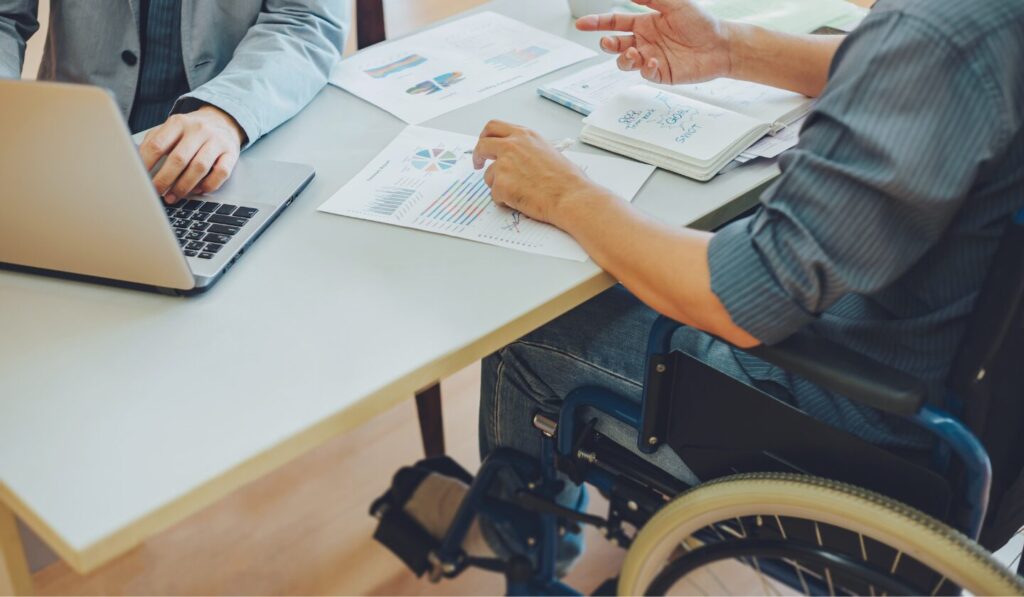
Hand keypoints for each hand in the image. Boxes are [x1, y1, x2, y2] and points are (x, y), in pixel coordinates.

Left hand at [139, 105, 245, 203]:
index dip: (146, 164)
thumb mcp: (171, 129)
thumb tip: (137, 165)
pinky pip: (221, 173)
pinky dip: (208, 185)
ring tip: (174, 196)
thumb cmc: (191, 130)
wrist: (222, 120)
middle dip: (164, 180)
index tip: (139, 179)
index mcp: (178, 123)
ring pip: (199, 167)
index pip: (157, 145)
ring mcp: (216, 141)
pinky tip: (198, 190)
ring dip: (184, 186)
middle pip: (178, 159)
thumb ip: (154, 142)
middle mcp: (198, 130)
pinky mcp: (231, 153)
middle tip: (156, 193)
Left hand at [473, 121, 597, 226]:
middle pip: (482, 145)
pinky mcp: (501, 184)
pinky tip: (522, 200)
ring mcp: (504, 165)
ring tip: (520, 192)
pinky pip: (495, 194)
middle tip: (478, 164)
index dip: (486, 137)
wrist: (570, 196)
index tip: (484, 145)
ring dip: (499, 185)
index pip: (494, 127)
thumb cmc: (567, 179)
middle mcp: (511, 146)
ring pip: (489, 176)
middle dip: (477, 155)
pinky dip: (505, 200)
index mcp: (524, 136)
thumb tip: (517, 158)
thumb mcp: (547, 151)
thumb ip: (527, 150)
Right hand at [575, 0, 731, 84]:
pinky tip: (653, 60)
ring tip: (634, 53)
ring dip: (624, 58)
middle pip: (615, 44)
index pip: (615, 23)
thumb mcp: (675, 3)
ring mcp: (650, 58)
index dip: (597, 23)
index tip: (582, 24)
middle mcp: (645, 41)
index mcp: (644, 23)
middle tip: (607, 42)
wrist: (721, 45)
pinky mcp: (660, 73)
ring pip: (625, 61)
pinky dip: (644, 68)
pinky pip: (644, 73)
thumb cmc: (701, 23)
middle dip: (607, 44)